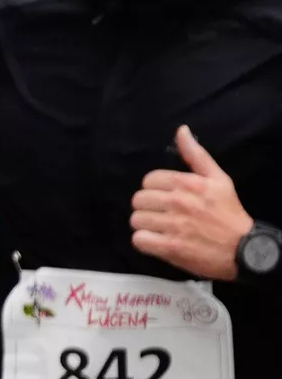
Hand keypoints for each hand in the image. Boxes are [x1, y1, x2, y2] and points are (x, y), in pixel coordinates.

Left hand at [132, 126, 251, 280]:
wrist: (242, 248)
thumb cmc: (228, 212)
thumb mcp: (218, 178)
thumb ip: (196, 155)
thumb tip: (181, 130)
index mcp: (188, 184)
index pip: (149, 180)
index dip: (154, 189)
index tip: (166, 197)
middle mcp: (178, 202)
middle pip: (138, 200)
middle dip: (148, 207)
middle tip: (162, 214)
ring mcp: (173, 225)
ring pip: (136, 220)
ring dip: (145, 225)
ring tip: (161, 228)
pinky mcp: (169, 247)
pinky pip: (138, 240)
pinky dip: (145, 242)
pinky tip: (158, 240)